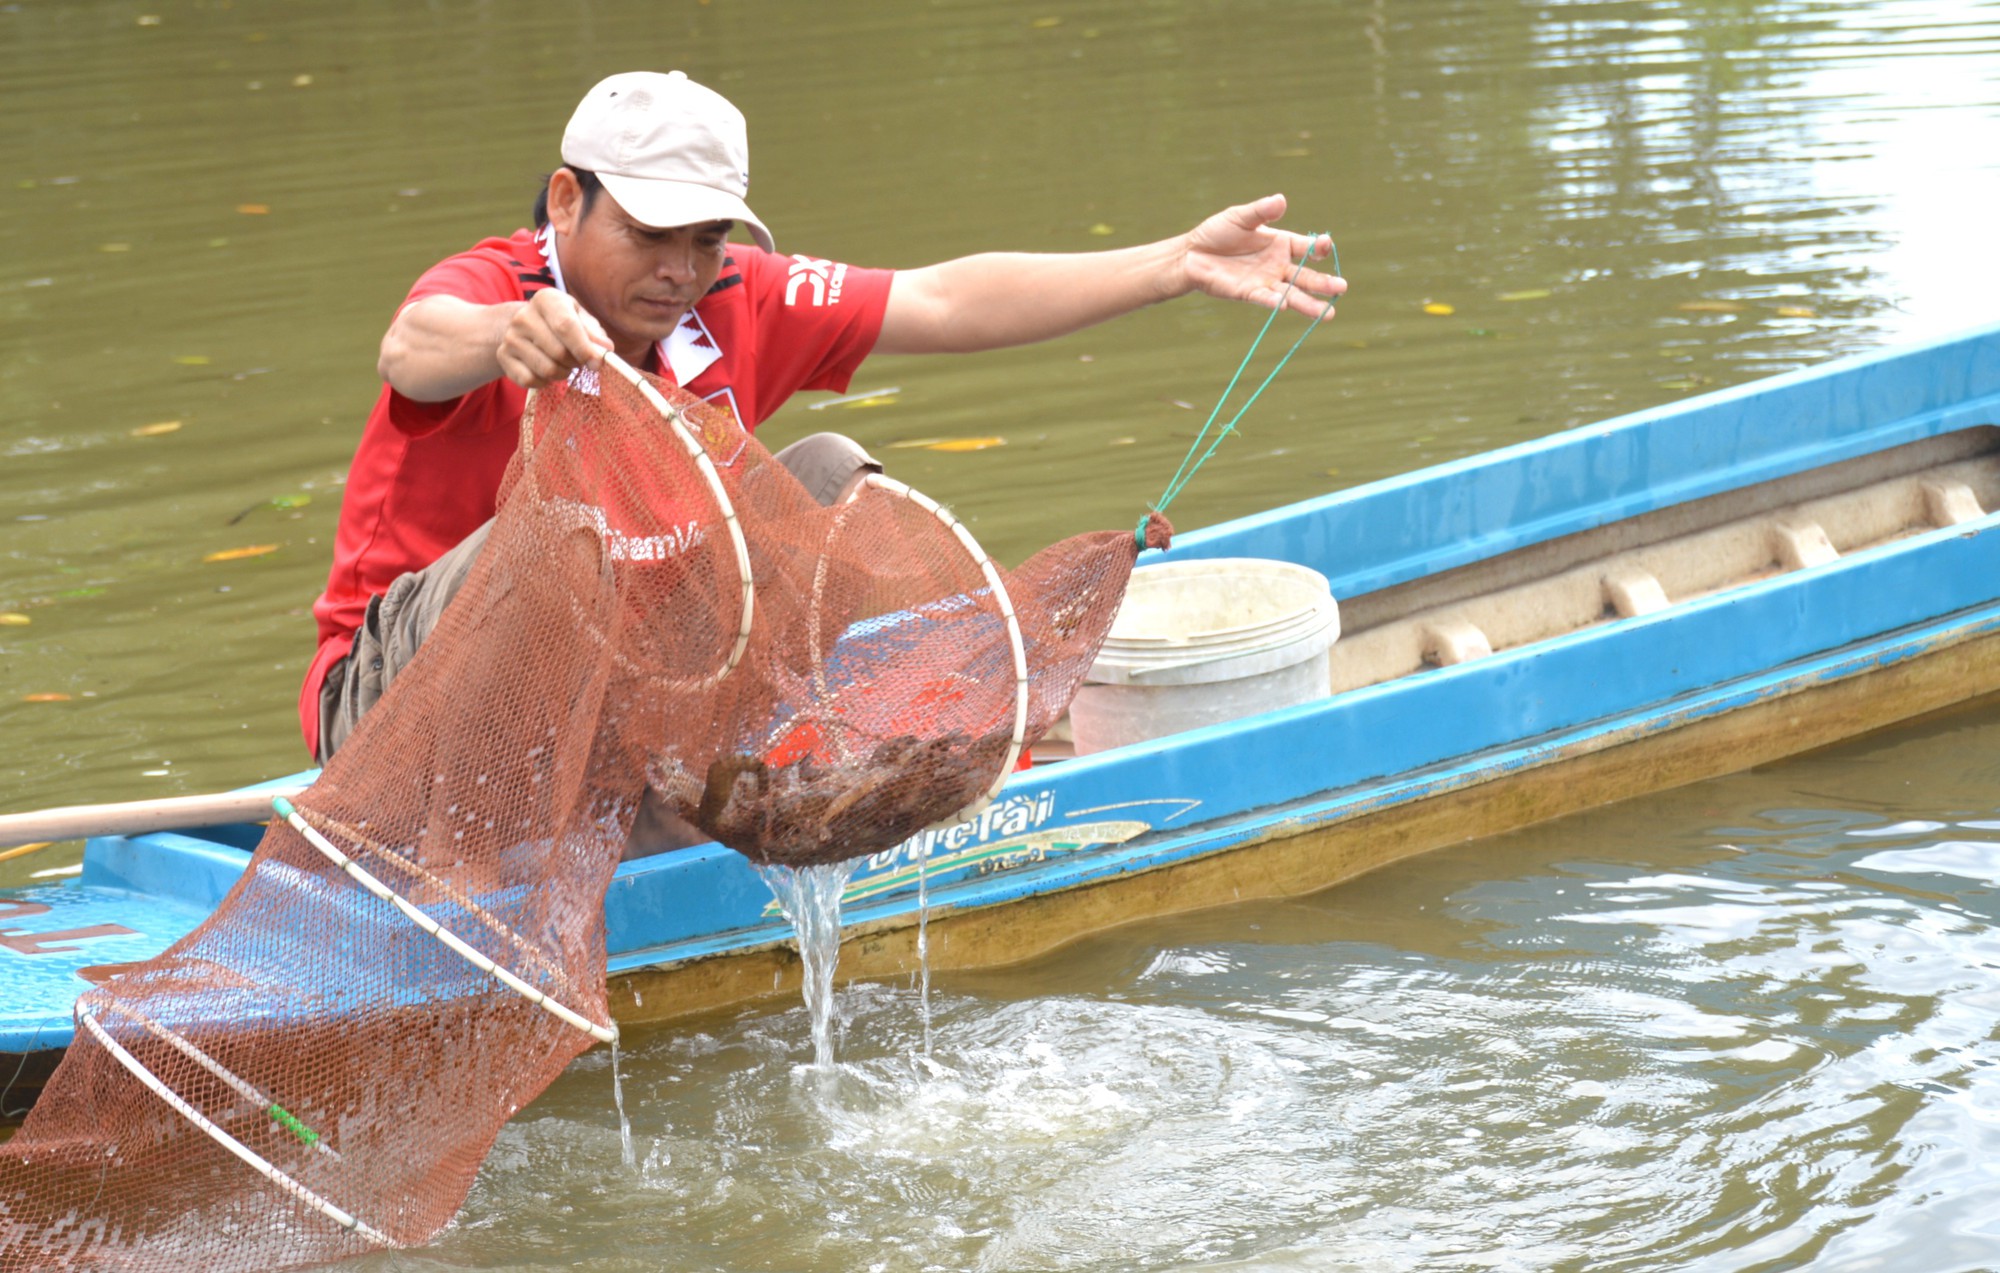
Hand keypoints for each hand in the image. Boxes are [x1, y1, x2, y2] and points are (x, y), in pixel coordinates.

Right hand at [496, 289, 613, 389]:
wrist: (525, 327)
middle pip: (559, 352)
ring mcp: (510, 337)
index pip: (565, 326)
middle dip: (575, 362)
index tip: (597, 363)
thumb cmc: (561, 322)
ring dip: (562, 373)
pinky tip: (547, 371)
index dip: (584, 348)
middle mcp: (523, 316)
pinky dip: (545, 382)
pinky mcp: (503, 357)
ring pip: (547, 370)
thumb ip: (595, 334)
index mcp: (546, 300)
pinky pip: (530, 381)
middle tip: (578, 360)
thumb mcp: (580, 320)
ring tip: (564, 364)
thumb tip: (605, 349)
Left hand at [1180, 194, 1344, 319]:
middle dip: (1324, 283)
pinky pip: (1265, 299)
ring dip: (1309, 303)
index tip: (1325, 245)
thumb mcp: (1240, 217)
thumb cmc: (1217, 233)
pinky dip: (1275, 302)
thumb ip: (1261, 211)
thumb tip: (1281, 200)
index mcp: (1281, 244)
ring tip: (1328, 314)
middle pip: (1306, 277)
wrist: (1192, 253)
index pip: (1306, 248)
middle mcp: (1278, 265)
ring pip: (1292, 294)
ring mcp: (1265, 281)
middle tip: (1342, 288)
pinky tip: (1287, 306)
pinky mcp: (1248, 293)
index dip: (1318, 248)